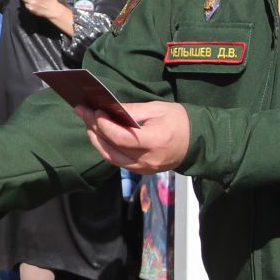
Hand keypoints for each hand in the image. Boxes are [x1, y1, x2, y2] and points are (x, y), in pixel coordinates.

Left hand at [76, 100, 190, 174]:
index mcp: (154, 141)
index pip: (121, 137)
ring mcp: (143, 169)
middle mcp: (147, 160)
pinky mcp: (141, 171)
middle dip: (94, 130)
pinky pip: (118, 161)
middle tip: (83, 112)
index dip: (104, 125)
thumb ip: (133, 111)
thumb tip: (109, 109)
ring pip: (111, 158)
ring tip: (88, 124)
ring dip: (96, 141)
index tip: (95, 111)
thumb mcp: (158, 109)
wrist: (197, 143)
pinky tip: (99, 135)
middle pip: (112, 149)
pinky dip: (106, 148)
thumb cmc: (180, 121)